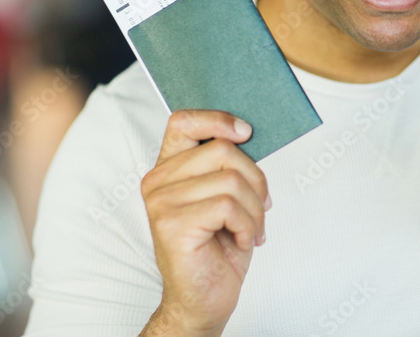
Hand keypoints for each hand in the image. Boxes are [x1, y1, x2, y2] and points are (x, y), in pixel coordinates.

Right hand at [140, 109, 270, 336]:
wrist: (203, 299)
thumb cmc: (217, 246)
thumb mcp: (225, 196)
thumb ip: (227, 165)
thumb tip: (249, 133)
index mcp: (169, 168)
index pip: (183, 122)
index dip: (218, 119)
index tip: (246, 132)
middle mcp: (158, 182)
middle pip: (222, 151)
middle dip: (256, 179)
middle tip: (262, 206)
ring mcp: (161, 203)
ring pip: (231, 180)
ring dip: (255, 209)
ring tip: (252, 229)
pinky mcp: (172, 224)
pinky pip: (228, 206)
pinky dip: (248, 225)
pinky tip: (243, 240)